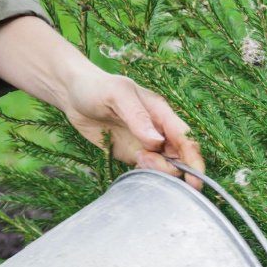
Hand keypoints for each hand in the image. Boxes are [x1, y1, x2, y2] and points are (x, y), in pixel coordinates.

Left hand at [60, 72, 205, 189]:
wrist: (72, 95)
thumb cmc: (96, 87)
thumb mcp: (117, 95)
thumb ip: (138, 117)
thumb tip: (158, 142)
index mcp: (161, 113)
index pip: (185, 139)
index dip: (194, 160)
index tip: (194, 180)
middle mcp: (159, 131)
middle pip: (179, 158)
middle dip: (172, 169)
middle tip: (144, 160)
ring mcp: (146, 145)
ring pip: (165, 167)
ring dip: (157, 172)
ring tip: (136, 159)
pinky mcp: (132, 156)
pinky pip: (148, 172)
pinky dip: (146, 175)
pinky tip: (132, 165)